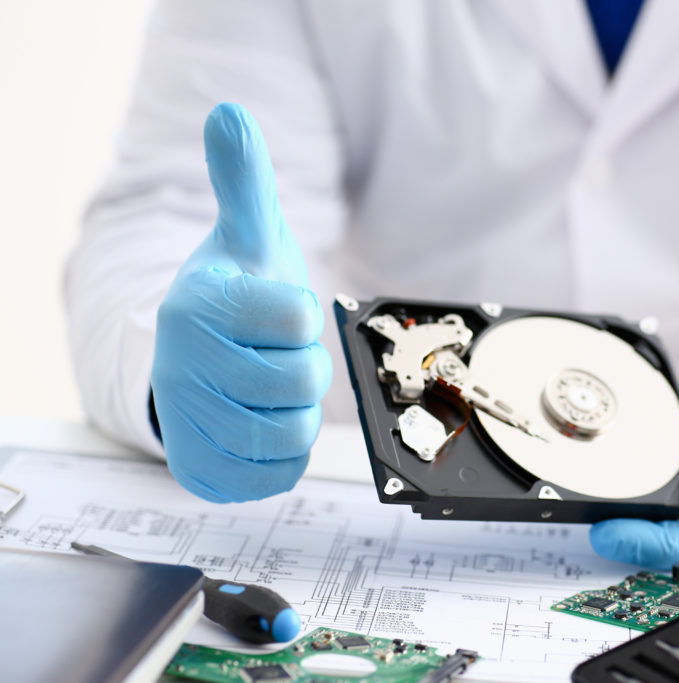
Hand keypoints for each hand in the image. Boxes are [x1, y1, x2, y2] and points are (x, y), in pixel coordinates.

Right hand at [151, 103, 331, 502]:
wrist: (198, 359)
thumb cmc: (238, 297)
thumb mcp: (246, 236)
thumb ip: (244, 180)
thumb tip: (229, 114)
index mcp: (197, 304)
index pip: (299, 317)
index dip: (303, 316)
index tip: (276, 311)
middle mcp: (181, 365)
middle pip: (301, 380)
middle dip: (306, 366)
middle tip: (277, 352)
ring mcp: (187, 423)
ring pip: (291, 433)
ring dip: (297, 410)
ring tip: (271, 387)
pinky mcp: (202, 470)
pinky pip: (278, 473)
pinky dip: (285, 452)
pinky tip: (263, 421)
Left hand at [590, 339, 678, 565]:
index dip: (658, 541)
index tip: (617, 531)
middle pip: (672, 534)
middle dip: (629, 533)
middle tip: (589, 521)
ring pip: (655, 514)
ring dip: (620, 512)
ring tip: (581, 502)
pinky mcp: (676, 463)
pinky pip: (645, 479)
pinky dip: (619, 478)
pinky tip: (594, 472)